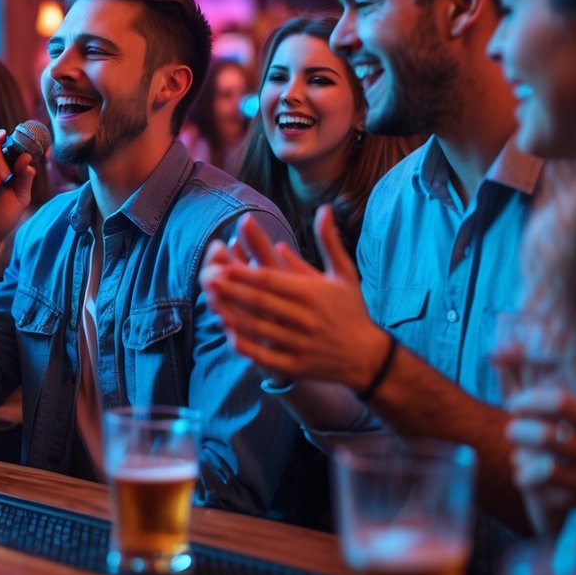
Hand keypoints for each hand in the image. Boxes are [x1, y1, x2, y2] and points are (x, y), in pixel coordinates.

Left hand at [199, 204, 388, 390]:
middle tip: (207, 279)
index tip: (222, 265)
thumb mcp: (344, 274)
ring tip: (211, 303)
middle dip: (231, 291)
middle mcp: (305, 318)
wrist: (368, 356)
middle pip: (260, 303)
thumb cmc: (351, 310)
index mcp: (313, 294)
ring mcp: (299, 344)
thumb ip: (329, 242)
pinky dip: (245, 346)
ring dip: (232, 315)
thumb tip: (322, 209)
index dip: (244, 274)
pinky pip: (265, 356)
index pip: (271, 281)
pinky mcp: (296, 365)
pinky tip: (228, 334)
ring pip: (258, 328)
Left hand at [507, 389, 575, 521]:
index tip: (514, 405)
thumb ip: (571, 402)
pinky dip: (528, 481)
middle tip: (511, 430)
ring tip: (517, 455)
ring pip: (546, 468)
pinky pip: (548, 492)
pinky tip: (523, 474)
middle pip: (547, 435)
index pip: (559, 403)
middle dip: (519, 431)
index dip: (528, 402)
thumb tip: (527, 392)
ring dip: (521, 459)